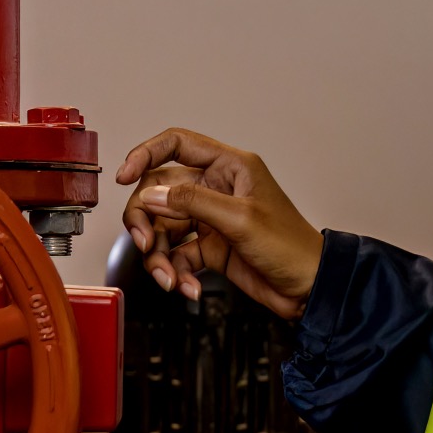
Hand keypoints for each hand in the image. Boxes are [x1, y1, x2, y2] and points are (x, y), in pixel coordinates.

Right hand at [113, 128, 325, 316]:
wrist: (308, 288)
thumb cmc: (292, 246)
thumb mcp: (241, 219)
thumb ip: (193, 202)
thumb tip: (151, 194)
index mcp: (229, 167)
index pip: (176, 144)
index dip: (145, 154)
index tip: (124, 176)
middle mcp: (215, 188)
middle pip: (158, 192)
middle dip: (146, 220)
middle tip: (145, 244)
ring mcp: (210, 219)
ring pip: (163, 227)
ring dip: (159, 255)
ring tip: (170, 278)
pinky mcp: (209, 247)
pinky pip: (177, 254)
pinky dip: (176, 272)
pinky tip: (187, 287)